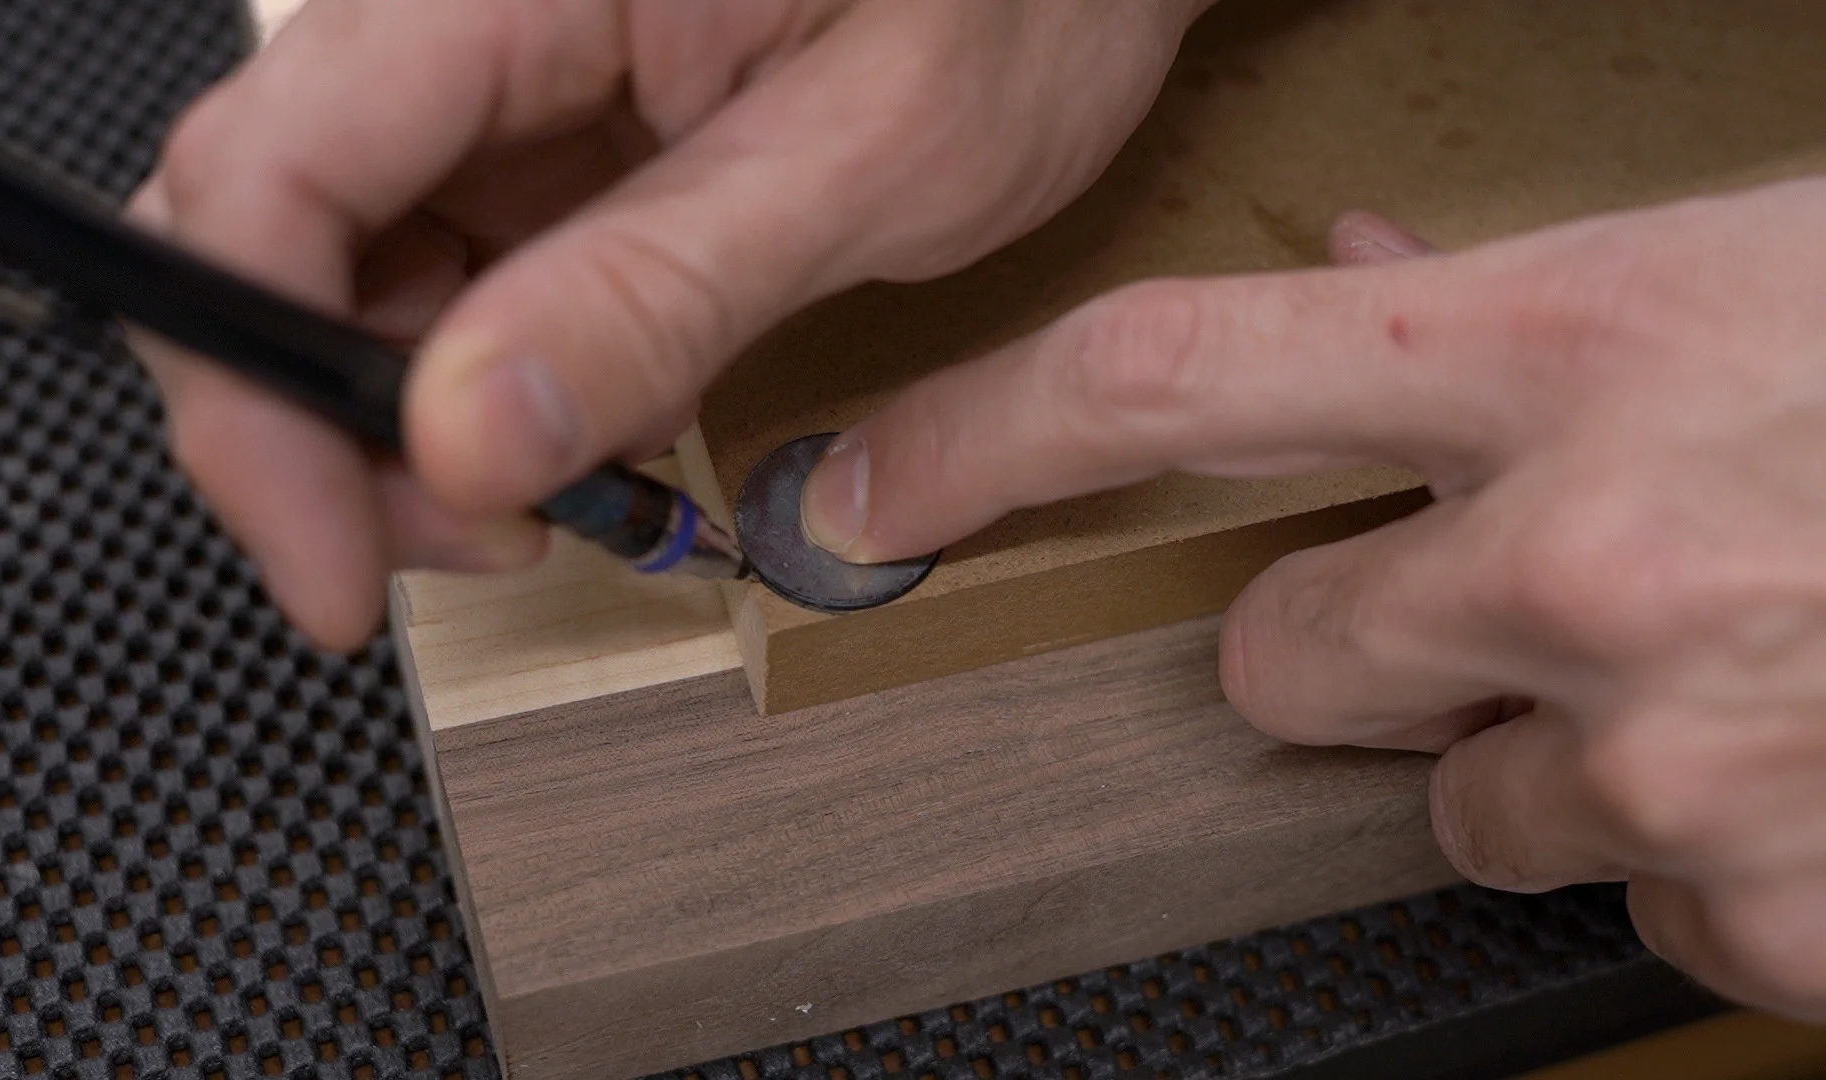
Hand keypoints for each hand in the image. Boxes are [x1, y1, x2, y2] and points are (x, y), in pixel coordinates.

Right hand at [125, 0, 1209, 649]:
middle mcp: (472, 9)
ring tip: (552, 499)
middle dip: (330, 428)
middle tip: (468, 546)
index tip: (332, 565)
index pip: (273, 174)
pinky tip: (582, 428)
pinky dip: (494, 383)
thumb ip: (658, 294)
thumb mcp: (863, 161)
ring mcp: (501, 73)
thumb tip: (470, 439)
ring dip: (418, 422)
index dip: (256, 394)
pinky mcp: (546, 130)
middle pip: (274, 230)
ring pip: (348, 266)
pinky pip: (452, 268)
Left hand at [801, 183, 1825, 1019]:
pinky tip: (1816, 754)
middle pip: (1272, 661)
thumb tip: (1329, 286)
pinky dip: (1698, 849)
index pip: (1160, 381)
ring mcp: (1671, 762)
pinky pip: (1633, 909)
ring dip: (1541, 755)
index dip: (974, 442)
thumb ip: (1494, 295)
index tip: (856, 495)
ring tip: (1724, 663)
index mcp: (1563, 355)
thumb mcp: (1739, 260)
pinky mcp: (1767, 915)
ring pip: (1453, 809)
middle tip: (1504, 597)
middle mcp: (1581, 567)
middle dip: (1352, 645)